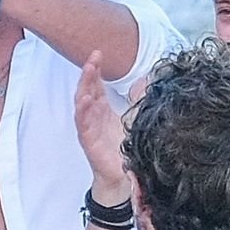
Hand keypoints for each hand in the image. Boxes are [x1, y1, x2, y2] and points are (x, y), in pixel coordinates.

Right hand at [74, 53, 128, 202]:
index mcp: (103, 110)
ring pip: (82, 103)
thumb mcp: (135, 119)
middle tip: (93, 56)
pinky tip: (86, 99)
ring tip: (88, 70)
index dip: (95, 70)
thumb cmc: (125, 148)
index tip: (98, 53)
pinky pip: (83, 124)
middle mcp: (94, 117)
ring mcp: (90, 128)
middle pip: (88, 90)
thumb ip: (138, 100)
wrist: (125, 176)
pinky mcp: (89, 141)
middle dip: (89, 72)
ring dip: (84, 86)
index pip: (96, 85)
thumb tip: (146, 81)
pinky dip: (83, 111)